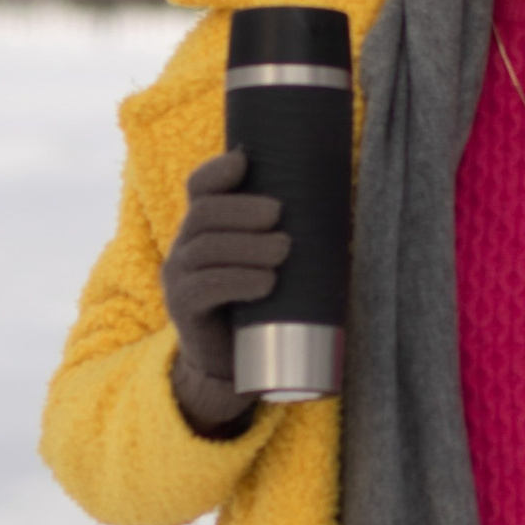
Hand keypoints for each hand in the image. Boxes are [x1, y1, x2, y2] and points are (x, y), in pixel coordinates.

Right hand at [162, 149, 287, 436]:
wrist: (234, 362)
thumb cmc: (265, 299)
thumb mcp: (276, 258)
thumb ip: (294, 229)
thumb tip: (345, 199)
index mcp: (206, 224)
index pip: (200, 186)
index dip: (218, 170)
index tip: (247, 161)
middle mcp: (185, 245)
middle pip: (204, 212)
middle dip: (242, 209)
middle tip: (279, 214)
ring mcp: (179, 277)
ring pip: (205, 248)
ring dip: (247, 246)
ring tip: (283, 250)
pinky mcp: (183, 309)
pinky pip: (202, 288)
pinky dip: (237, 281)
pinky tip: (266, 283)